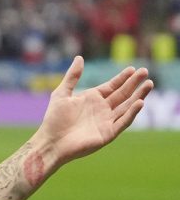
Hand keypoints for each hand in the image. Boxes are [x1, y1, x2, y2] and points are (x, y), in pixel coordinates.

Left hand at [35, 56, 152, 163]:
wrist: (51, 142)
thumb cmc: (54, 119)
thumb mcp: (61, 94)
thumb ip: (72, 77)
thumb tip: (79, 57)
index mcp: (92, 99)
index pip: (112, 86)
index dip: (122, 78)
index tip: (133, 69)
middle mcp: (102, 109)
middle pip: (122, 94)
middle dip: (134, 84)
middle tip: (145, 71)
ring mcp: (106, 122)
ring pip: (126, 107)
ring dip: (138, 96)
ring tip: (148, 84)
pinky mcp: (108, 134)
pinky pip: (123, 122)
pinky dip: (131, 113)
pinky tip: (139, 103)